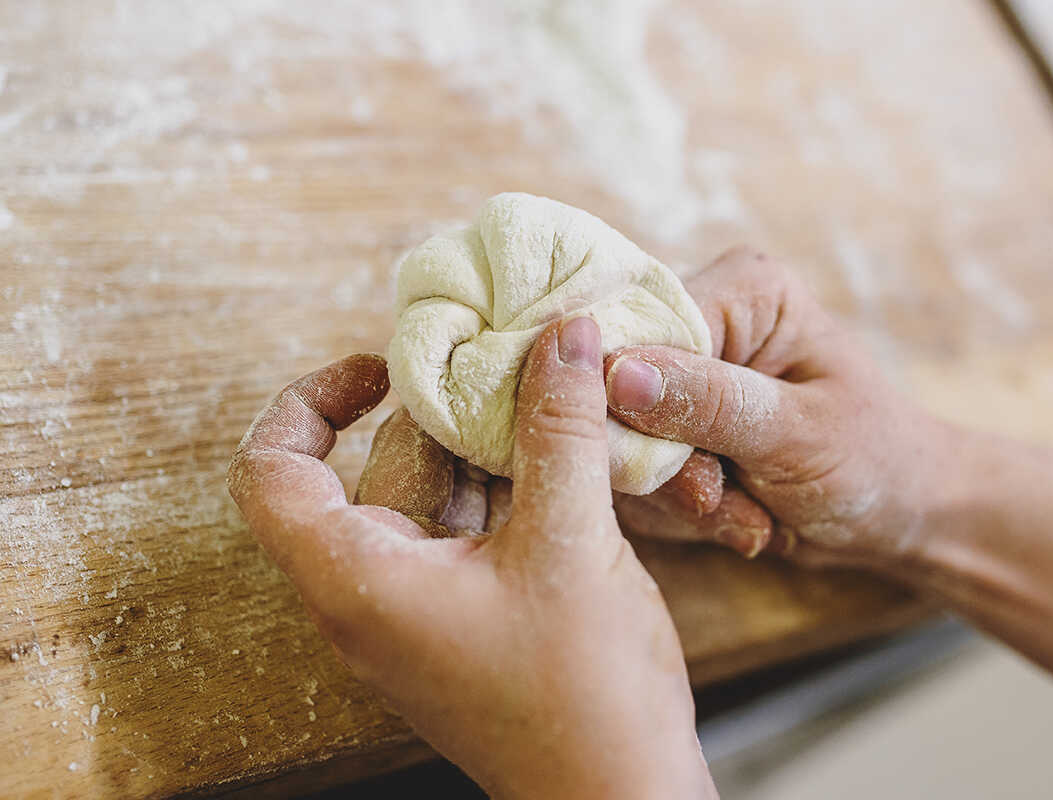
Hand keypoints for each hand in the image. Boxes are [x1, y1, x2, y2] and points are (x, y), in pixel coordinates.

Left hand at [227, 319, 716, 798]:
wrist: (622, 799)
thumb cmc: (584, 698)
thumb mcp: (569, 545)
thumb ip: (561, 430)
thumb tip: (566, 334)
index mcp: (360, 580)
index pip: (273, 471)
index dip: (310, 402)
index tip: (382, 367)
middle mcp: (374, 594)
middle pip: (375, 468)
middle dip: (442, 410)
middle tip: (511, 361)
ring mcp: (421, 610)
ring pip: (433, 495)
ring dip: (489, 445)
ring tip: (556, 399)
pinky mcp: (466, 619)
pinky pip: (470, 529)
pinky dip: (510, 486)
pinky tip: (569, 457)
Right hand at [604, 247, 947, 572]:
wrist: (897, 512)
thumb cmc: (873, 459)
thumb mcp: (801, 434)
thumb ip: (712, 403)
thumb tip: (615, 374)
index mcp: (742, 290)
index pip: (640, 327)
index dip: (634, 401)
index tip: (686, 472)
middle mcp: (700, 321)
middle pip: (615, 390)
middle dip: (668, 467)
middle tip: (724, 502)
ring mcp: (677, 379)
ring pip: (619, 443)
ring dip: (678, 499)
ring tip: (750, 514)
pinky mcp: (666, 429)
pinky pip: (633, 477)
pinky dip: (679, 514)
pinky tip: (737, 516)